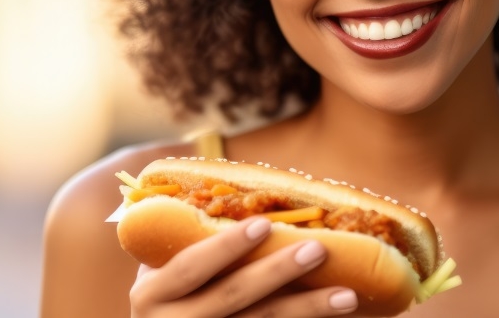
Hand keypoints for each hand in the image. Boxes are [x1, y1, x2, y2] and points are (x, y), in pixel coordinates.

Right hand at [128, 216, 359, 317]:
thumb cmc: (160, 299)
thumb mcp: (155, 272)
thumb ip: (179, 240)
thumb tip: (231, 192)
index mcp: (151, 296)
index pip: (192, 267)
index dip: (228, 246)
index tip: (265, 222)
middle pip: (233, 297)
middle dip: (278, 273)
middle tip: (319, 249)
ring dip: (307, 311)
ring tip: (347, 295)